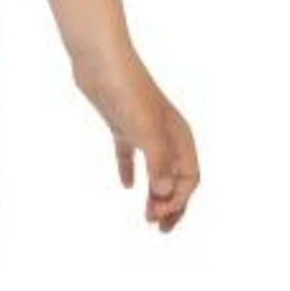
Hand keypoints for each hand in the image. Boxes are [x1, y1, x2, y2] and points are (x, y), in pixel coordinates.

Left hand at [73, 46, 199, 231]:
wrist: (100, 60)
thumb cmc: (126, 92)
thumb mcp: (144, 131)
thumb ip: (158, 163)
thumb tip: (164, 195)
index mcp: (180, 136)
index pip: (189, 177)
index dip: (178, 201)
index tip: (157, 217)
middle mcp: (167, 134)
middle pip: (177, 177)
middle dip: (171, 205)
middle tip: (160, 230)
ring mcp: (144, 130)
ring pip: (156, 170)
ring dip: (154, 194)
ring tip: (146, 218)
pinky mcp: (122, 125)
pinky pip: (130, 154)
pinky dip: (130, 171)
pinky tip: (125, 186)